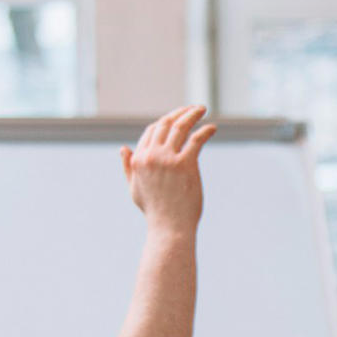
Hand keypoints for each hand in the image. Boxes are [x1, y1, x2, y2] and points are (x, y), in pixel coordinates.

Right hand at [121, 105, 217, 232]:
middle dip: (179, 113)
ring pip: (180, 127)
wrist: (169, 228)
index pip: (152, 131)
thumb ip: (129, 167)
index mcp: (139, 159)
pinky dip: (205, 131)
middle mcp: (151, 155)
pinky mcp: (185, 164)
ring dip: (192, 115)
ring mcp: (168, 159)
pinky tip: (212, 128)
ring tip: (201, 109)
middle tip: (192, 109)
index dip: (165, 123)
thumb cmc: (155, 211)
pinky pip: (196, 140)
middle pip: (165, 124)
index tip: (177, 120)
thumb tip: (123, 148)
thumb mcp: (135, 188)